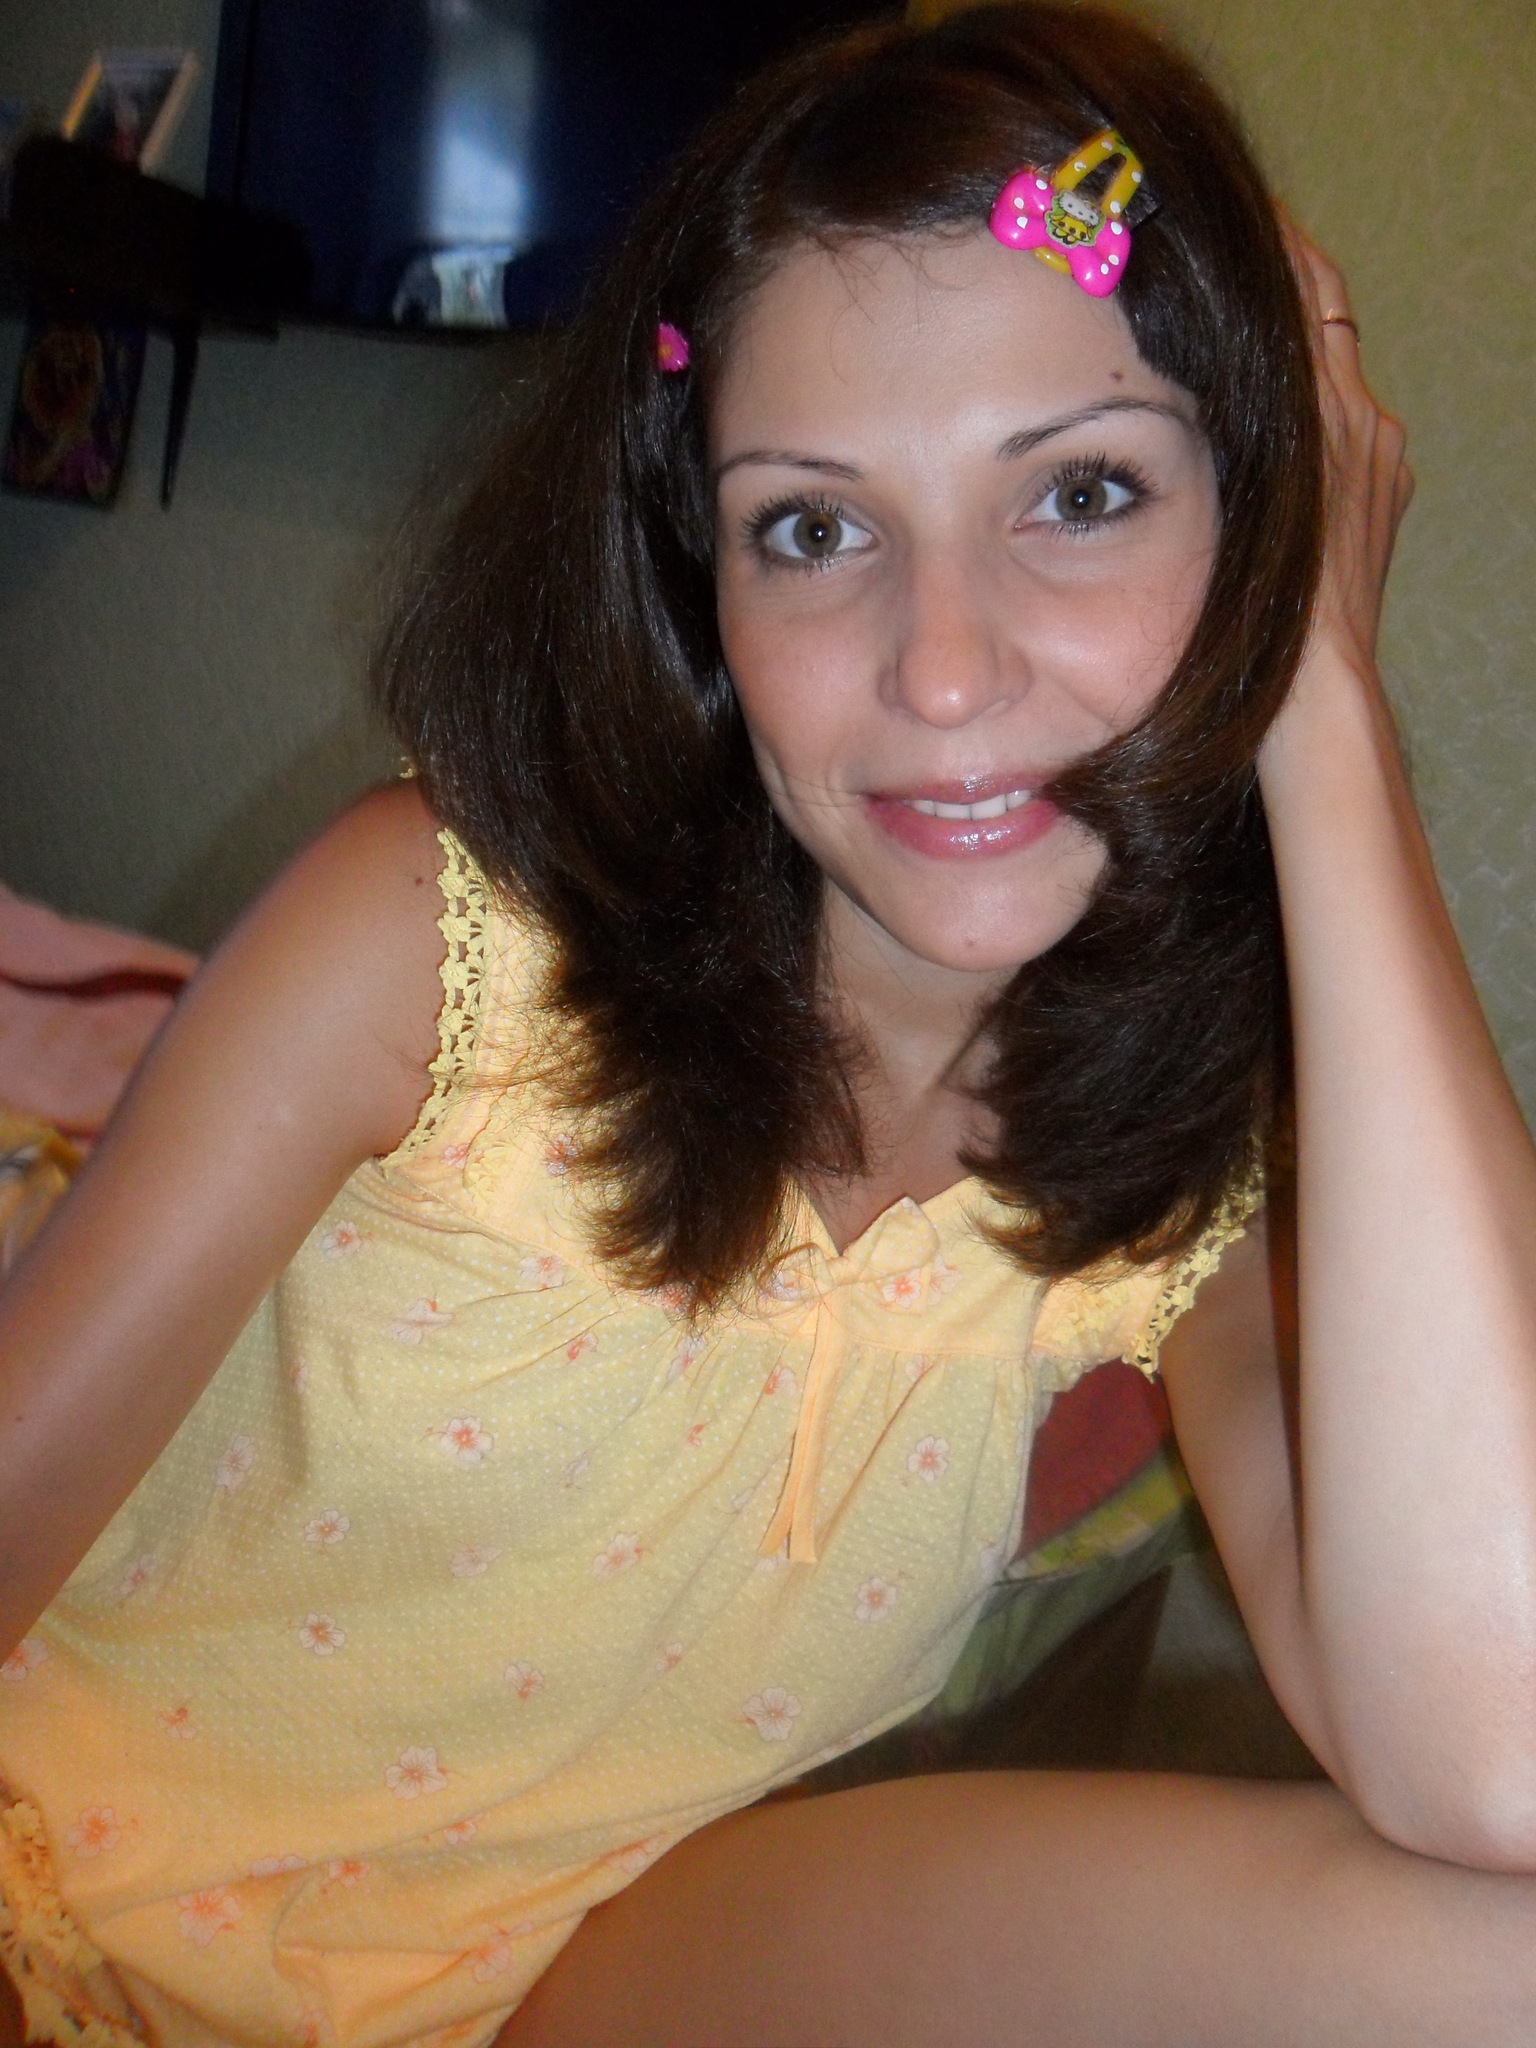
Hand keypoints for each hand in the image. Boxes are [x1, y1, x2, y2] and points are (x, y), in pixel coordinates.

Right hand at [1284, 219, 1413, 683]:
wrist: (1321, 680)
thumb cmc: (1273, 599)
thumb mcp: (1255, 480)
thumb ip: (1255, 398)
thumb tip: (1235, 335)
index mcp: (1334, 407)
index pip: (1311, 293)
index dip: (1284, 245)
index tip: (1248, 210)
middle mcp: (1367, 422)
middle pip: (1326, 326)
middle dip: (1287, 288)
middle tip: (1239, 250)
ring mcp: (1380, 461)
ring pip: (1334, 381)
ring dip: (1295, 356)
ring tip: (1247, 336)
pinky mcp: (1383, 498)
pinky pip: (1346, 432)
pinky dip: (1312, 414)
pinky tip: (1277, 429)